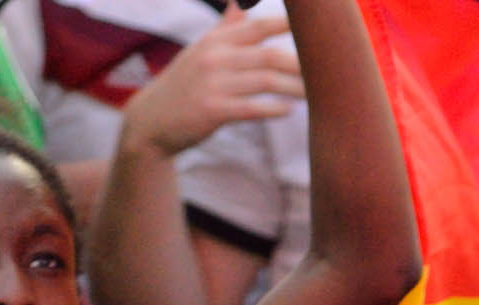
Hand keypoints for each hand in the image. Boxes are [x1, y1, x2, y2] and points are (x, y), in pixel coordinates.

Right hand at [122, 3, 303, 157]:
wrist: (152, 120)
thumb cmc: (186, 85)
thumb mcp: (201, 51)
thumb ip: (226, 30)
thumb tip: (242, 4)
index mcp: (215, 41)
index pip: (257, 26)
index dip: (289, 24)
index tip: (318, 28)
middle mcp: (214, 57)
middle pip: (268, 54)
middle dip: (301, 64)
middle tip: (327, 74)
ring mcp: (212, 83)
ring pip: (265, 81)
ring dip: (294, 88)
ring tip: (314, 94)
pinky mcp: (212, 109)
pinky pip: (251, 108)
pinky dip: (273, 108)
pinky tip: (289, 110)